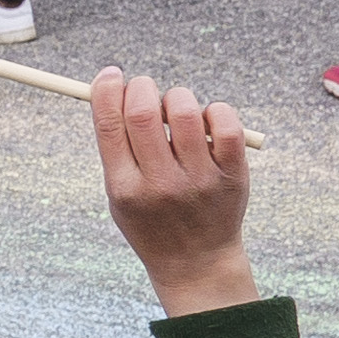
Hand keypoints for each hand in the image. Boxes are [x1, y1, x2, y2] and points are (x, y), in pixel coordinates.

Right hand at [92, 73, 258, 315]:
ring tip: (175, 112)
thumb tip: (112, 90)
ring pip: (185, 111)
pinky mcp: (232, 175)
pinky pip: (225, 124)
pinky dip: (214, 111)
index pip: (109, 125)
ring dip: (176, 98)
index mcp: (124, 188)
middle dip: (140, 87)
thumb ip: (116, 149)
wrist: (197, 263)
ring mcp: (199, 180)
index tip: (110, 75)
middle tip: (142, 89)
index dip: (105, 90)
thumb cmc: (152, 219)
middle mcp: (160, 184)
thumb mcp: (119, 194)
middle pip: (143, 112)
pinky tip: (206, 122)